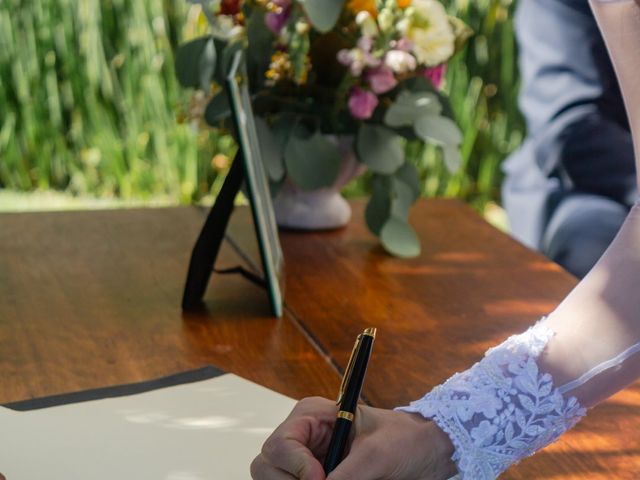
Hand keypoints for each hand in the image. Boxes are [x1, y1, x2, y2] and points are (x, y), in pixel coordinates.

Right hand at [250, 396, 455, 479]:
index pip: (280, 444)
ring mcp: (303, 460)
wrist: (423, 453)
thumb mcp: (378, 455)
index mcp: (311, 416)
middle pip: (266, 466)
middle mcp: (301, 437)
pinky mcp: (311, 477)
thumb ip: (347, 474)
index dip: (295, 467)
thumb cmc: (404, 441)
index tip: (321, 479)